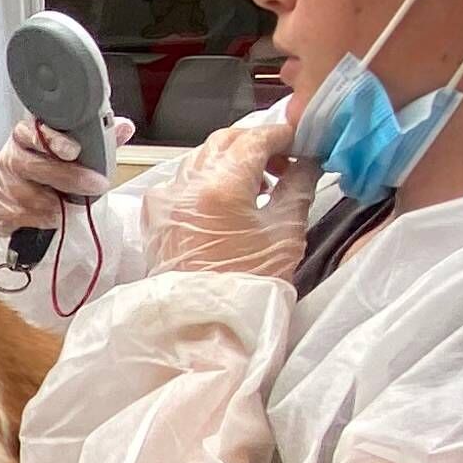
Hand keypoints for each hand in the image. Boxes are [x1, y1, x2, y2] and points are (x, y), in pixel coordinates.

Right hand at [0, 111, 122, 234]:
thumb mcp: (71, 152)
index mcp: (25, 136)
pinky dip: (41, 220)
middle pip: (34, 167)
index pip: (33, 131)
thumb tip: (124, 128)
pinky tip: (50, 217)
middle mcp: (9, 157)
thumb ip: (97, 141)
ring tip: (69, 206)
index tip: (73, 150)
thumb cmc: (46, 169)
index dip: (53, 140)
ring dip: (56, 205)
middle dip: (69, 178)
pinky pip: (22, 218)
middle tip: (95, 185)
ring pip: (30, 198)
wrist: (15, 195)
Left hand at [153, 110, 309, 279]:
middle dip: (255, 144)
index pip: (253, 139)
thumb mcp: (285, 233)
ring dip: (231, 160)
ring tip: (260, 184)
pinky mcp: (155, 217)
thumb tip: (307, 162)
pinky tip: (230, 199)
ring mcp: (165, 200)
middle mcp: (185, 185)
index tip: (299, 139)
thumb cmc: (249, 284)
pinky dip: (208, 178)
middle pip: (223, 142)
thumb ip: (298, 187)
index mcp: (220, 185)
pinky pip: (183, 180)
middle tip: (283, 160)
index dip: (280, 134)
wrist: (205, 328)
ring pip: (201, 158)